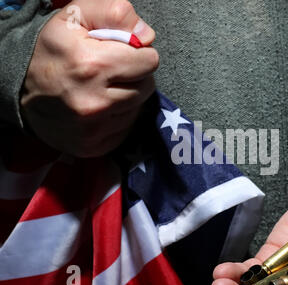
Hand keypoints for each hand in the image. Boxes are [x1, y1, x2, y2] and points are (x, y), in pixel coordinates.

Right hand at [20, 0, 158, 156]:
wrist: (19, 88)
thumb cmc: (53, 49)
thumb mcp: (76, 17)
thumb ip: (115, 14)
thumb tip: (147, 36)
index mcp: (93, 66)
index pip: (149, 61)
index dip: (139, 54)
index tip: (122, 53)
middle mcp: (95, 102)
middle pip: (147, 87)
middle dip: (135, 75)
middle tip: (112, 71)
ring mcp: (94, 129)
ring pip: (137, 108)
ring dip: (127, 97)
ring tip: (102, 88)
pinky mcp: (93, 147)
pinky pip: (126, 129)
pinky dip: (118, 117)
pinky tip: (99, 107)